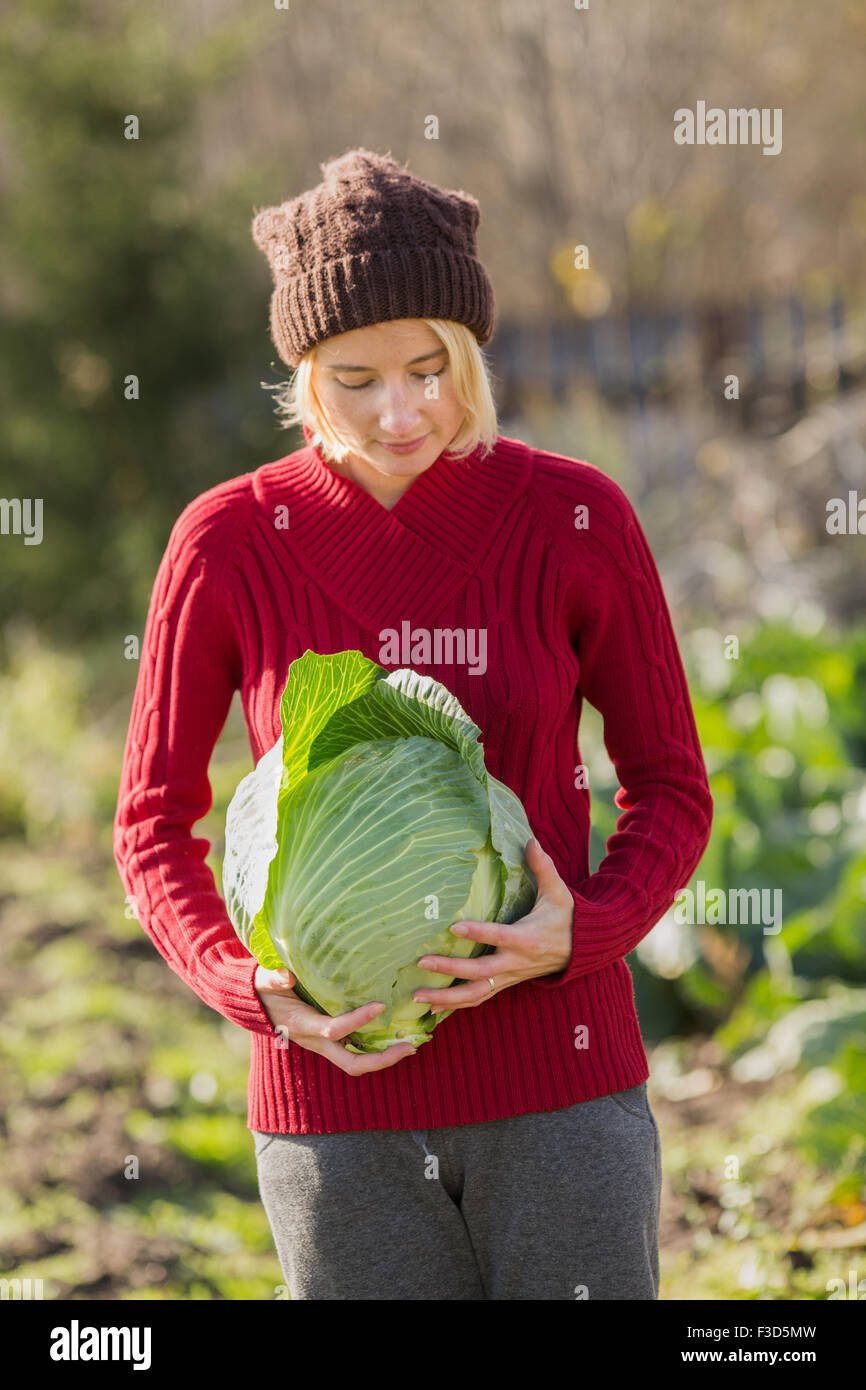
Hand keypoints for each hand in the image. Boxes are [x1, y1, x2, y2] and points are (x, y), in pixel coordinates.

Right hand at [254, 966, 415, 1074]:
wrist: (258, 1005)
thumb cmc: (265, 988)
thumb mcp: (265, 978)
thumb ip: (273, 977)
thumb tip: (286, 976)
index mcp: (303, 1026)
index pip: (334, 1030)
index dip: (357, 1021)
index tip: (380, 1005)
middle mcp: (317, 1042)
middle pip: (352, 1063)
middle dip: (382, 1059)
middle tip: (410, 1046)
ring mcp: (325, 1045)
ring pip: (357, 1061)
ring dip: (384, 1057)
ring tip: (412, 1044)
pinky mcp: (331, 1041)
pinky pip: (357, 1051)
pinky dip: (377, 1048)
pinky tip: (398, 1035)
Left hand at [411, 837, 573, 1013]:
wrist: (580, 951)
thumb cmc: (566, 918)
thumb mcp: (558, 892)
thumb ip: (542, 867)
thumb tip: (530, 840)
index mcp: (528, 938)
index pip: (500, 936)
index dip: (478, 933)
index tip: (454, 928)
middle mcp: (516, 962)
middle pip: (480, 972)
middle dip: (450, 970)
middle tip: (421, 963)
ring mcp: (509, 977)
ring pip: (476, 994)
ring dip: (446, 999)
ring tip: (417, 998)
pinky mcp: (505, 984)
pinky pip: (478, 999)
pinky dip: (455, 1006)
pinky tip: (432, 1010)